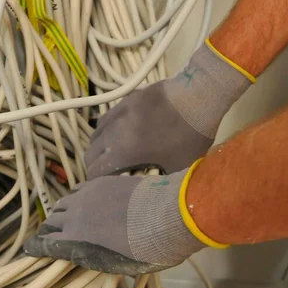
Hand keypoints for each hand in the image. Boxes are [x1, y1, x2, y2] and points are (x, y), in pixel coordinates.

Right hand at [23, 168, 207, 274]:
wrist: (167, 215)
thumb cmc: (146, 249)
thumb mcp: (116, 264)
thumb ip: (92, 255)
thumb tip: (82, 252)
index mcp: (75, 238)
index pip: (46, 242)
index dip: (36, 247)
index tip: (30, 249)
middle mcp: (74, 215)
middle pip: (52, 221)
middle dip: (48, 229)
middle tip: (48, 235)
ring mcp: (87, 195)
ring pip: (63, 203)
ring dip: (60, 212)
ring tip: (62, 217)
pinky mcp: (101, 182)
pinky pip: (78, 189)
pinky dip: (74, 198)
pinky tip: (79, 200)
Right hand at [85, 41, 253, 178]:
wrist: (198, 97)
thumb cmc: (190, 137)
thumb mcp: (176, 169)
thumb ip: (154, 181)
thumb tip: (141, 190)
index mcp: (123, 152)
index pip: (95, 172)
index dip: (97, 183)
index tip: (105, 188)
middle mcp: (113, 133)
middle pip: (90, 153)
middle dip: (95, 166)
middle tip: (108, 174)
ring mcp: (118, 114)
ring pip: (95, 135)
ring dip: (99, 148)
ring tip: (111, 154)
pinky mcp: (125, 101)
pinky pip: (106, 119)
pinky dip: (106, 131)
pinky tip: (119, 134)